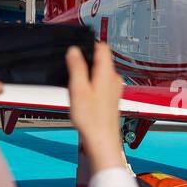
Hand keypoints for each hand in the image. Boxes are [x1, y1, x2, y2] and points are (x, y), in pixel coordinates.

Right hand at [67, 43, 124, 172]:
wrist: (102, 142)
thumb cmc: (93, 120)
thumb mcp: (78, 90)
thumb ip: (77, 67)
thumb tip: (74, 51)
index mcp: (108, 73)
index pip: (102, 47)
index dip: (88, 44)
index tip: (76, 49)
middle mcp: (114, 79)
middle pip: (99, 60)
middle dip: (85, 62)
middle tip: (72, 72)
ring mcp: (114, 89)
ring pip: (99, 72)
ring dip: (86, 75)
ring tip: (76, 88)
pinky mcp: (110, 98)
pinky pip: (99, 84)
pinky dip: (89, 86)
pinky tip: (82, 98)